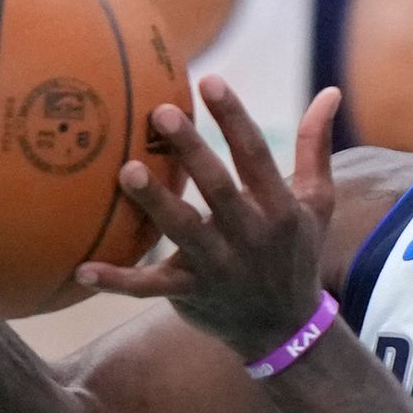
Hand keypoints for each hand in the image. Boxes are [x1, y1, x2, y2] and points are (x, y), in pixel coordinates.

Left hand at [85, 77, 346, 357]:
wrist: (286, 331)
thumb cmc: (295, 253)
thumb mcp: (318, 203)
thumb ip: (316, 147)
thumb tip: (331, 91)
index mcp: (280, 209)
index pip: (256, 156)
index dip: (234, 118)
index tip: (209, 81)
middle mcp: (251, 237)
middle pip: (219, 189)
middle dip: (192, 152)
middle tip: (162, 113)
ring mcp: (219, 268)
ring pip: (183, 232)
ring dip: (155, 203)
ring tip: (126, 171)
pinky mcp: (190, 294)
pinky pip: (149, 288)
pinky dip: (117, 282)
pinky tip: (81, 270)